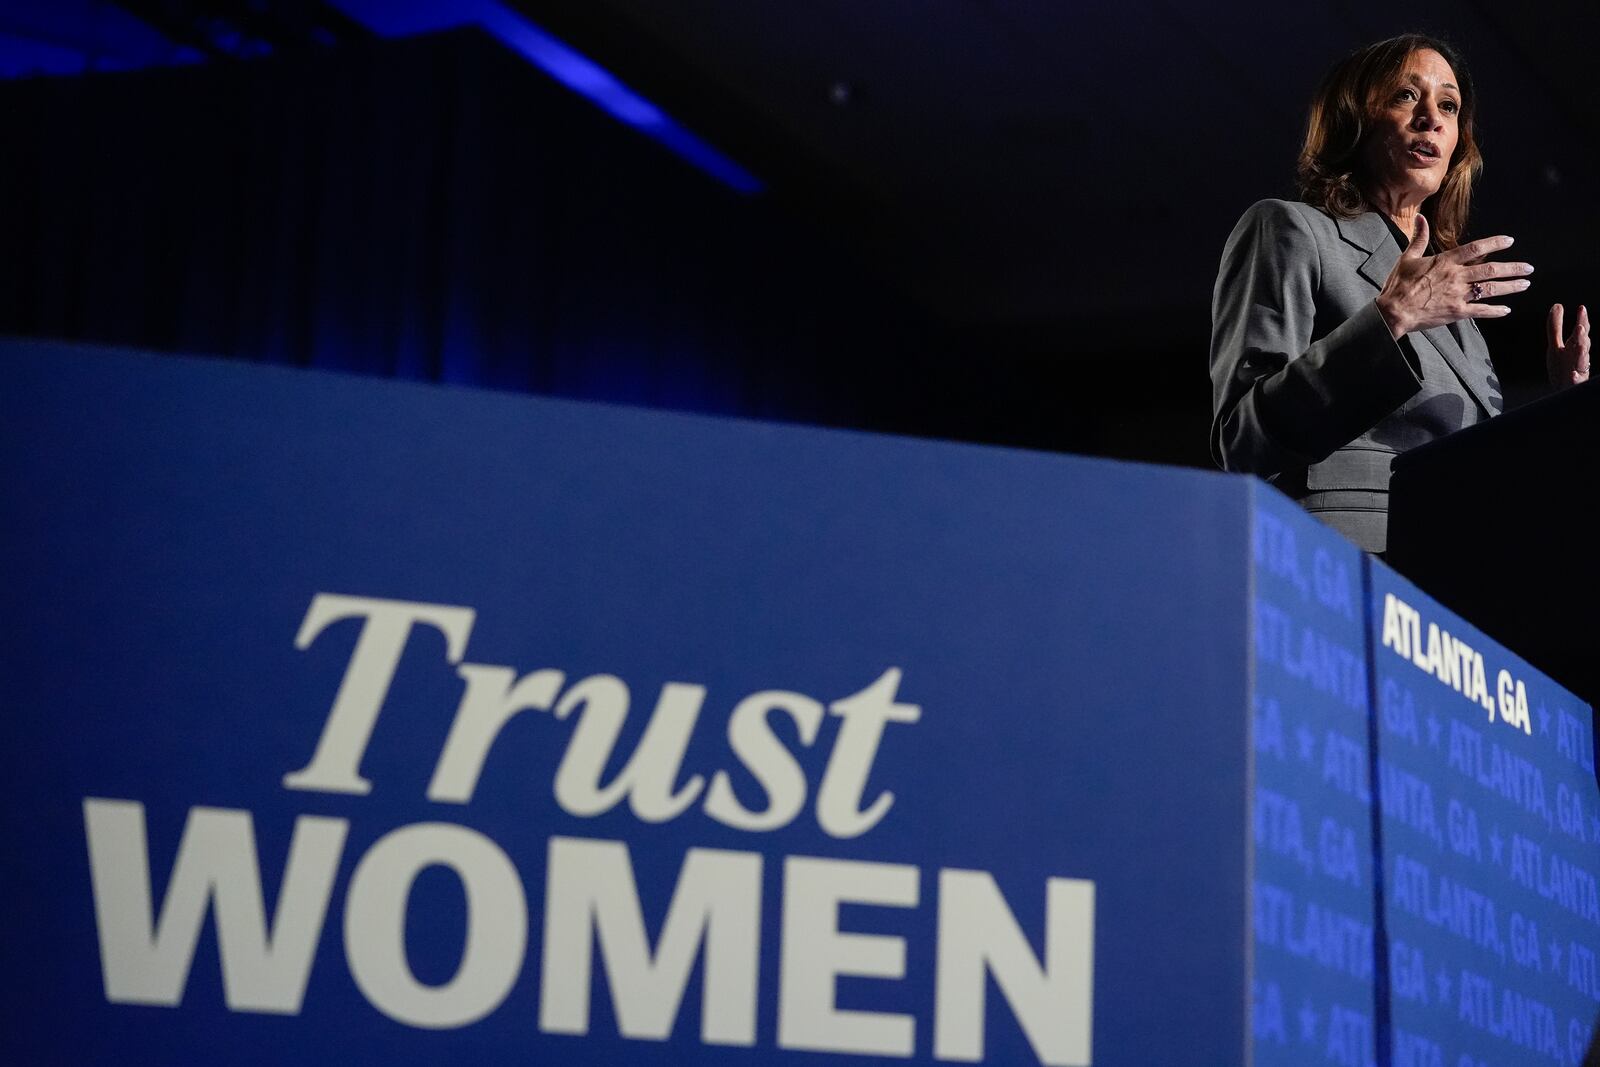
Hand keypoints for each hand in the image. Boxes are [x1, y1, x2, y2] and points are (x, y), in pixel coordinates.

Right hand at [1375, 215, 1533, 339]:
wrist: (1393, 312)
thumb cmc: (1398, 285)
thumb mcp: (1407, 258)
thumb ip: (1418, 238)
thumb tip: (1420, 218)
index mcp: (1445, 262)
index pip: (1476, 248)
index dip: (1495, 243)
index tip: (1509, 241)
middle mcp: (1456, 277)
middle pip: (1491, 270)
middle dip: (1513, 268)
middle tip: (1528, 268)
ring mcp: (1458, 295)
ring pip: (1491, 289)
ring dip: (1511, 286)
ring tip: (1525, 284)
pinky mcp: (1456, 312)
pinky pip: (1481, 311)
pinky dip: (1495, 311)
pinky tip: (1506, 310)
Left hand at [1546, 303, 1590, 387]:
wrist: (1562, 389)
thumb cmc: (1562, 367)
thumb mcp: (1555, 345)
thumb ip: (1555, 327)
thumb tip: (1557, 305)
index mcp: (1575, 346)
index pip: (1580, 331)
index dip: (1581, 320)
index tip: (1581, 308)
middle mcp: (1579, 356)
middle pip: (1583, 344)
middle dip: (1582, 336)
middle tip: (1580, 327)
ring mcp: (1578, 369)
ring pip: (1583, 361)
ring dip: (1582, 354)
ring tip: (1580, 347)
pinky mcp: (1575, 383)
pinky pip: (1577, 381)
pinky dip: (1576, 377)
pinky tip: (1573, 374)